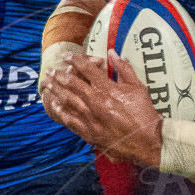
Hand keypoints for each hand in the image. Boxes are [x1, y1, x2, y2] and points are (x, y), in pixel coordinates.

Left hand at [41, 51, 163, 166]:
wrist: (146, 141)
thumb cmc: (144, 114)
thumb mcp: (138, 87)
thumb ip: (124, 69)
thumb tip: (112, 53)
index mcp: (108, 89)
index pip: (87, 69)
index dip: (75, 60)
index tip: (67, 56)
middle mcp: (95, 102)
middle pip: (72, 84)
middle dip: (60, 75)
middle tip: (51, 70)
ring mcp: (90, 118)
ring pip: (67, 100)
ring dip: (56, 90)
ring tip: (47, 83)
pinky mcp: (89, 132)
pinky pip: (70, 120)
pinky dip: (61, 111)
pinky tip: (55, 105)